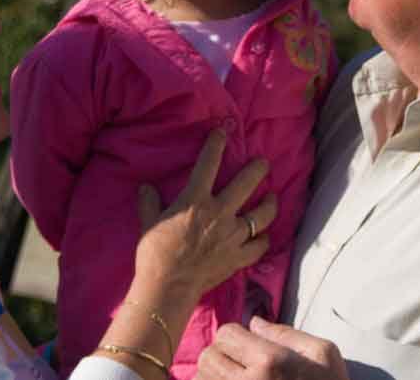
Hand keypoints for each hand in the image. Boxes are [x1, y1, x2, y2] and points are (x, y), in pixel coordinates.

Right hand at [134, 128, 276, 300]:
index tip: (222, 133)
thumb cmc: (154, 252)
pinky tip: (265, 236)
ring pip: (261, 215)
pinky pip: (258, 247)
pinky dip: (264, 240)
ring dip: (269, 204)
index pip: (208, 164)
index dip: (216, 145)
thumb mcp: (147, 222)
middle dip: (258, 170)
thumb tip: (145, 187)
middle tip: (264, 163)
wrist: (168, 285)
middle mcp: (219, 213)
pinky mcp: (238, 257)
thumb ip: (149, 203)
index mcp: (196, 200)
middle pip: (246, 184)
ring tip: (273, 197)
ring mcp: (233, 236)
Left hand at [196, 317, 348, 379]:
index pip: (225, 333)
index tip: (248, 345)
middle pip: (208, 356)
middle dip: (222, 355)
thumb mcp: (323, 355)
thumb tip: (253, 322)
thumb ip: (286, 334)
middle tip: (240, 363)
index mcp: (271, 362)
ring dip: (215, 376)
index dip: (236, 336)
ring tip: (236, 378)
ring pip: (202, 379)